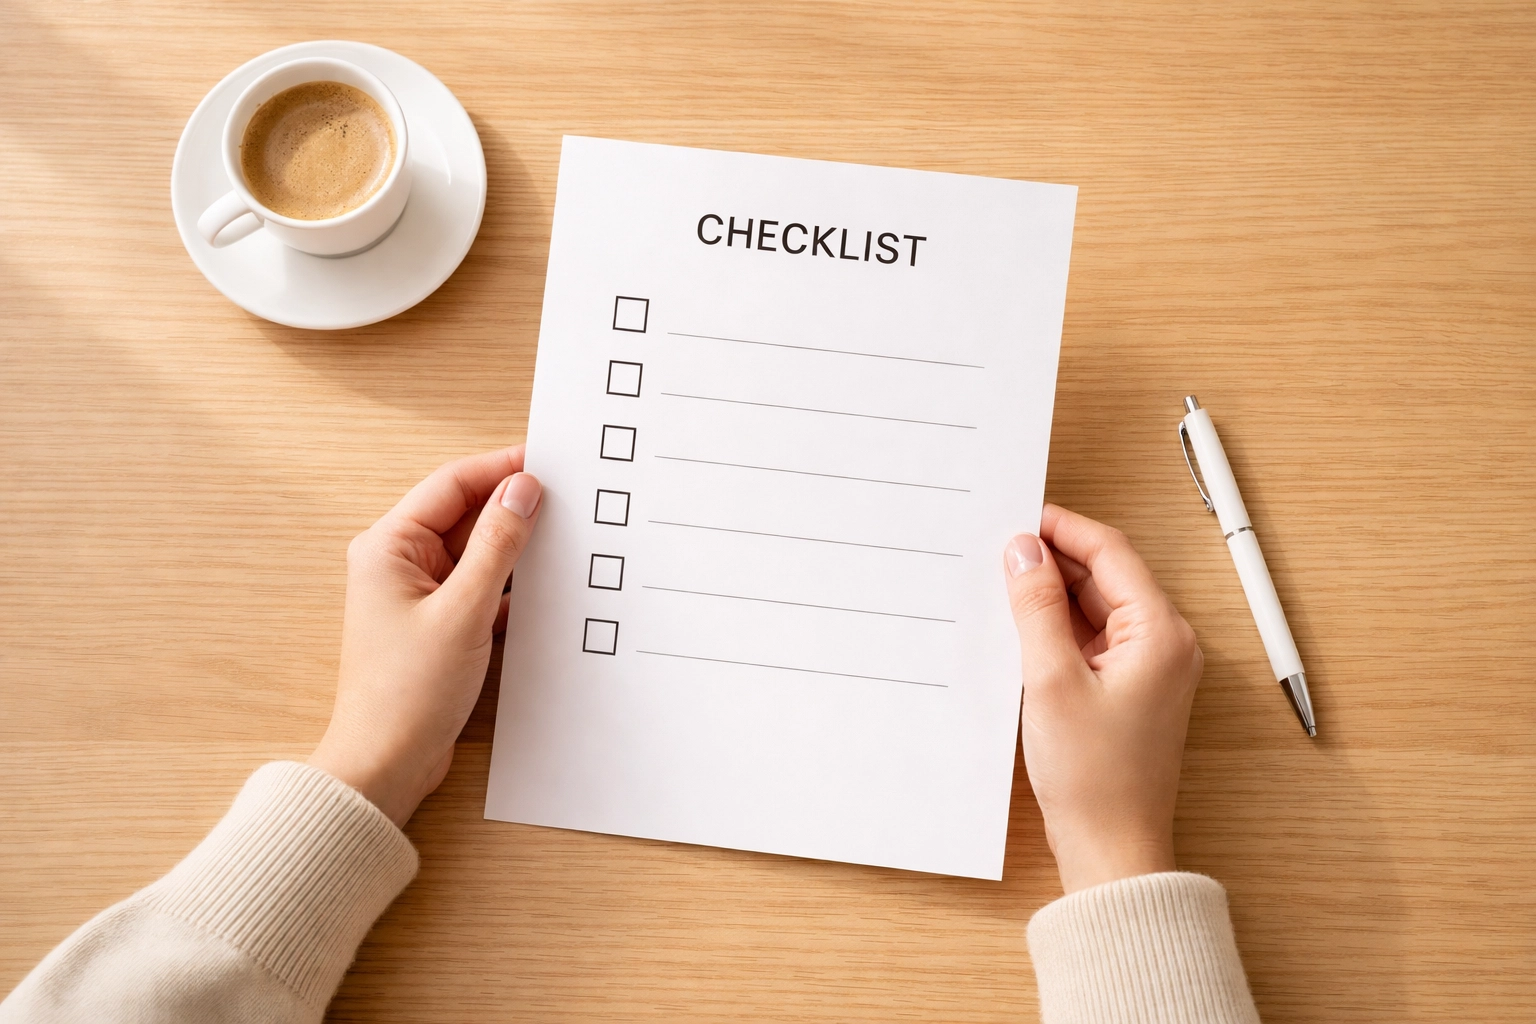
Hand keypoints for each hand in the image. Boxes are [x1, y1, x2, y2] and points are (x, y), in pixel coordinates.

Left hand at [308, 447, 542, 826]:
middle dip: (514, 509)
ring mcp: (419, 593)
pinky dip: (510, 585)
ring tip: (563, 545)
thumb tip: (523, 491)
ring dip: (516, 550)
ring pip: (477, 552)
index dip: (502, 469)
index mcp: (389, 546)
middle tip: (568, 503)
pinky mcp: (439, 622)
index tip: (549, 464)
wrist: (385, 763)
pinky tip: (543, 589)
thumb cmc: (406, 694)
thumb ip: (497, 546)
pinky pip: (481, 586)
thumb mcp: (463, 610)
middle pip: (466, 514)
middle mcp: (399, 562)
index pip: (453, 484)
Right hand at [1003, 504, 1202, 893]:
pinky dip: (1054, 629)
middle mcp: (1162, 644)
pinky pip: (1089, 640)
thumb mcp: (1051, 679)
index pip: (1111, 552)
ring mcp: (1146, 668)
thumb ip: (1035, 608)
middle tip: (997, 550)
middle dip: (1051, 561)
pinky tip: (1017, 631)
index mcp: (1160, 633)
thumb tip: (1023, 551)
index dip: (1062, 528)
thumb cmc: (1094, 777)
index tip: (1018, 515)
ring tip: (999, 588)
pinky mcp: (1126, 690)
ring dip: (1049, 597)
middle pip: (1104, 577)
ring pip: (1094, 608)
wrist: (1111, 848)